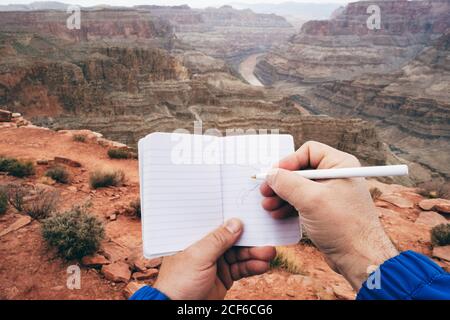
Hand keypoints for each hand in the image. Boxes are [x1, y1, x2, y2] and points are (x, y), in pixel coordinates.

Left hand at [154, 219, 275, 299]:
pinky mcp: (224, 277)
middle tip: (267, 238)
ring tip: (269, 254)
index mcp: (196, 238)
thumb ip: (218, 240)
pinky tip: (263, 265)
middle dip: (251, 240)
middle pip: (233, 240)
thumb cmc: (179, 282)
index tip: (252, 215)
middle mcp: (207, 248)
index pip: (218, 224)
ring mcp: (216, 263)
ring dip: (255, 254)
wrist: (177, 310)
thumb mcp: (198, 257)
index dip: (235, 220)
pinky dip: (252, 267)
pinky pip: (241, 269)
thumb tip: (236, 222)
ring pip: (240, 254)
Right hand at [260, 141, 397, 289]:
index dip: (289, 161)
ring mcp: (330, 194)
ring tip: (268, 206)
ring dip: (281, 196)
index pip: (308, 151)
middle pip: (300, 170)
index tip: (274, 174)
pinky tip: (278, 215)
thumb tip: (271, 174)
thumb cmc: (344, 226)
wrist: (359, 258)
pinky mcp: (325, 210)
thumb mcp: (311, 200)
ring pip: (299, 187)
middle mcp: (336, 176)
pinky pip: (302, 202)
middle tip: (265, 192)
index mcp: (340, 165)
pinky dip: (288, 206)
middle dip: (281, 182)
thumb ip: (287, 183)